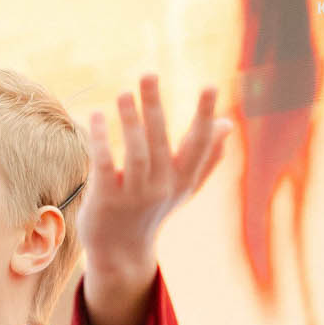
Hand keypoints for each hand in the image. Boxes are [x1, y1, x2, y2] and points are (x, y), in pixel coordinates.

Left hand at [78, 76, 229, 311]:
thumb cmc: (153, 211)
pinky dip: (100, 141)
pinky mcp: (106, 200)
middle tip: (148, 73)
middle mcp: (162, 187)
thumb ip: (206, 157)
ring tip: (123, 93)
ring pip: (135, 152)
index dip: (203, 115)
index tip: (210, 85)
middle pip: (160, 140)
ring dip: (129, 120)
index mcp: (183, 179)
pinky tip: (96, 116)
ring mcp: (134, 195)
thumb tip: (227, 124)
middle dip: (154, 106)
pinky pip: (105, 166)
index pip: (198, 143)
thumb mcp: (184, 187)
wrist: (121, 251)